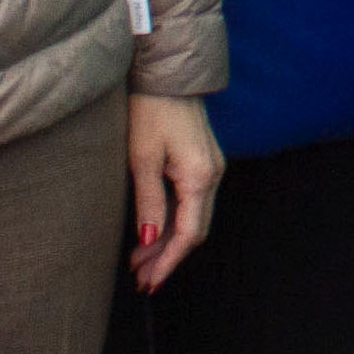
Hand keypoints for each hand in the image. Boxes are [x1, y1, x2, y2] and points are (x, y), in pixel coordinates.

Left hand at [127, 93, 224, 293]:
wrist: (167, 72)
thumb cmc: (150, 110)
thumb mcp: (142, 158)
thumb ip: (149, 201)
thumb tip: (150, 240)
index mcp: (201, 176)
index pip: (189, 233)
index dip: (168, 261)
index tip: (148, 281)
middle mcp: (213, 175)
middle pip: (195, 230)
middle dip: (168, 256)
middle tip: (141, 278)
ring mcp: (211, 167)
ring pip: (193, 217)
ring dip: (168, 241)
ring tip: (140, 261)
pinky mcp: (202, 161)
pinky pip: (191, 201)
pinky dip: (173, 221)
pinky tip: (153, 232)